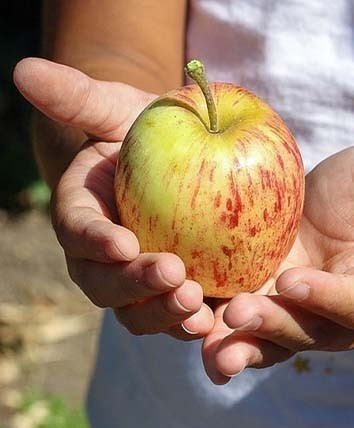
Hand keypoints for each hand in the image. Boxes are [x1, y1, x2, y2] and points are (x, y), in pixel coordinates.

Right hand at [13, 58, 213, 338]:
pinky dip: (199, 328)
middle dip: (135, 286)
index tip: (122, 243)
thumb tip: (25, 69)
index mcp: (83, 216)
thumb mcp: (121, 109)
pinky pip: (183, 320)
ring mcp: (141, 285)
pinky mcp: (181, 296)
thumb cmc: (150, 131)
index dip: (96, 241)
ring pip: (141, 314)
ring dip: (166, 315)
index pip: (78, 231)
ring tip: (198, 309)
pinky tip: (225, 324)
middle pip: (106, 286)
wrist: (187, 161)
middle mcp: (104, 260)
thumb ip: (79, 97)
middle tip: (174, 275)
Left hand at [203, 144, 353, 382]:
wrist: (346, 203)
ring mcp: (296, 312)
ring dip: (239, 346)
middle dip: (275, 327)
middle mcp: (338, 312)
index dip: (328, 298)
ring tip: (207, 346)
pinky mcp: (261, 301)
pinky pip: (238, 325)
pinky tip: (183, 325)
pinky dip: (212, 330)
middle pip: (308, 332)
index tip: (295, 281)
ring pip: (270, 341)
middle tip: (239, 313)